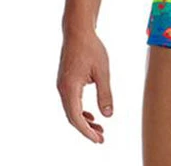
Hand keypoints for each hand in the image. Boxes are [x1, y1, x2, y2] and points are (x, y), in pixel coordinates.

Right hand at [56, 29, 113, 143]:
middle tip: (101, 138)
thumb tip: (108, 116)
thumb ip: (105, 94)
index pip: (76, 117)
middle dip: (86, 129)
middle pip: (72, 117)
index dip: (87, 131)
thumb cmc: (91, 48)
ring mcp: (62, 86)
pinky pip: (71, 102)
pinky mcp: (65, 82)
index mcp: (69, 88)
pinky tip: (91, 114)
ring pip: (71, 110)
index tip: (98, 140)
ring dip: (84, 120)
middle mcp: (62, 89)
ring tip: (99, 128)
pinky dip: (80, 111)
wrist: (78, 31)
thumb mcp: (102, 71)